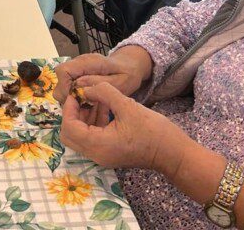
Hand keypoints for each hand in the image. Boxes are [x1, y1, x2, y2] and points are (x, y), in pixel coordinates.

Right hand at [51, 45, 153, 104]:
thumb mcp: (120, 83)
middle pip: (60, 77)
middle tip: (83, 106)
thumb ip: (100, 84)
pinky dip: (75, 94)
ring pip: (63, 82)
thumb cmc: (128, 75)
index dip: (64, 88)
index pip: (64, 71)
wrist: (131, 66)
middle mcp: (80, 61)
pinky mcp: (79, 72)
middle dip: (67, 94)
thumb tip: (79, 85)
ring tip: (87, 105)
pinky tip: (88, 101)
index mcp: (90, 62)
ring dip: (71, 96)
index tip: (76, 102)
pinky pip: (70, 83)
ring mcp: (78, 66)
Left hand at [60, 82, 191, 177]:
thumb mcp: (127, 106)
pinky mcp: (110, 153)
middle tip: (82, 96)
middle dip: (72, 113)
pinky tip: (104, 106)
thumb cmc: (153, 131)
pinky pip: (92, 137)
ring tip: (95, 97)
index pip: (69, 127)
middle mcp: (96, 154)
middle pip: (70, 135)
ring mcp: (103, 156)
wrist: (174, 153)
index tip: (76, 93)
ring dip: (83, 116)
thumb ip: (104, 93)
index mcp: (98, 145)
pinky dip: (93, 122)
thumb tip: (87, 87)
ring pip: (80, 135)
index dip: (69, 108)